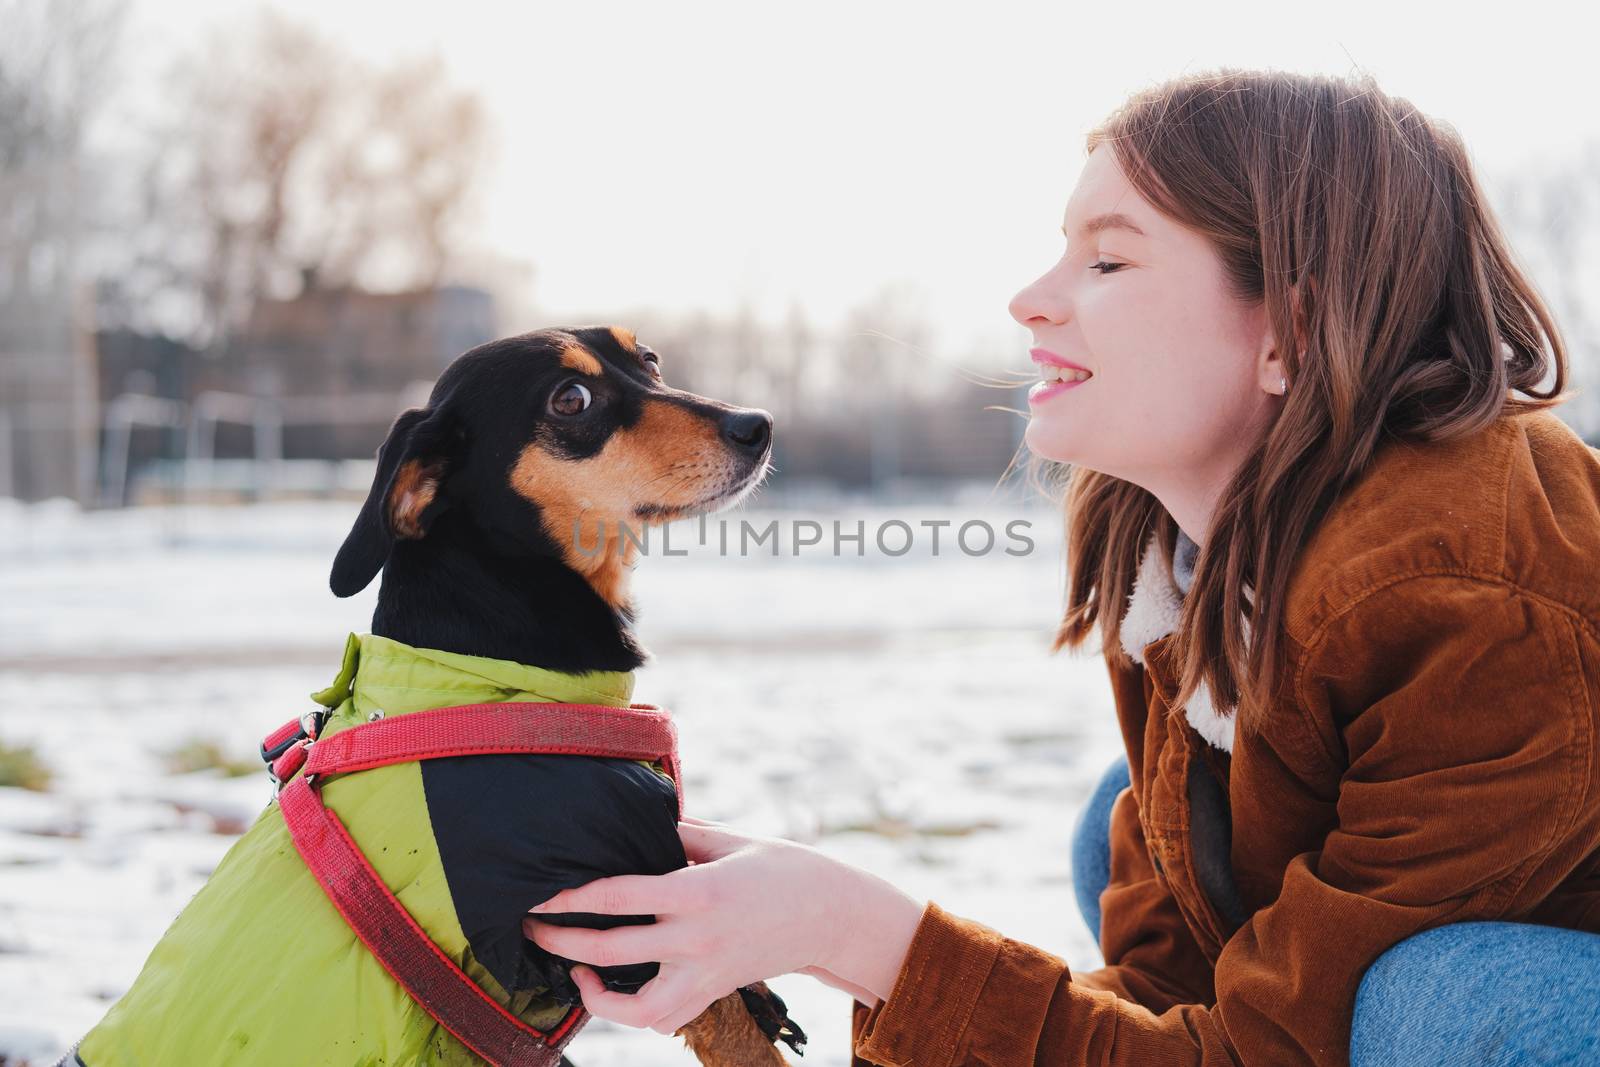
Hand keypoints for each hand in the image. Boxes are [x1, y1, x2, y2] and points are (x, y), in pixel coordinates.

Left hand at [522, 815, 924, 1034]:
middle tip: (533, 926)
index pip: (619, 897)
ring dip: (595, 994)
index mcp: (699, 891)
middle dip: (562, 940)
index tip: (541, 894)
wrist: (833, 916)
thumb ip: (683, 833)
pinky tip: (617, 989)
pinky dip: (634, 1014)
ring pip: (636, 1008)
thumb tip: (642, 819)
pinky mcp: (714, 992)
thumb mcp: (735, 839)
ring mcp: (706, 973)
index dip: (572, 896)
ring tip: (574, 968)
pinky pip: (664, 1019)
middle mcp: (698, 938)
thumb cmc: (785, 868)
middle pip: (612, 950)